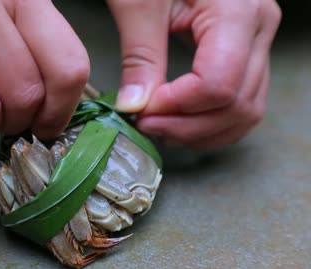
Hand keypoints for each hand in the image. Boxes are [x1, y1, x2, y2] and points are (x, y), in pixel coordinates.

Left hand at [107, 0, 280, 148]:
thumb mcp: (140, 2)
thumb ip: (140, 55)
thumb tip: (134, 106)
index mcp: (237, 12)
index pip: (217, 85)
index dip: (176, 107)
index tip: (141, 110)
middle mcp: (260, 28)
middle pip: (236, 105)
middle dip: (188, 127)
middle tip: (146, 126)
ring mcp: (259, 40)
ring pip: (246, 110)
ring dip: (201, 131)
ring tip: (161, 128)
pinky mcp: (247, 50)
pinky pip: (242, 99)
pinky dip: (212, 120)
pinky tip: (181, 121)